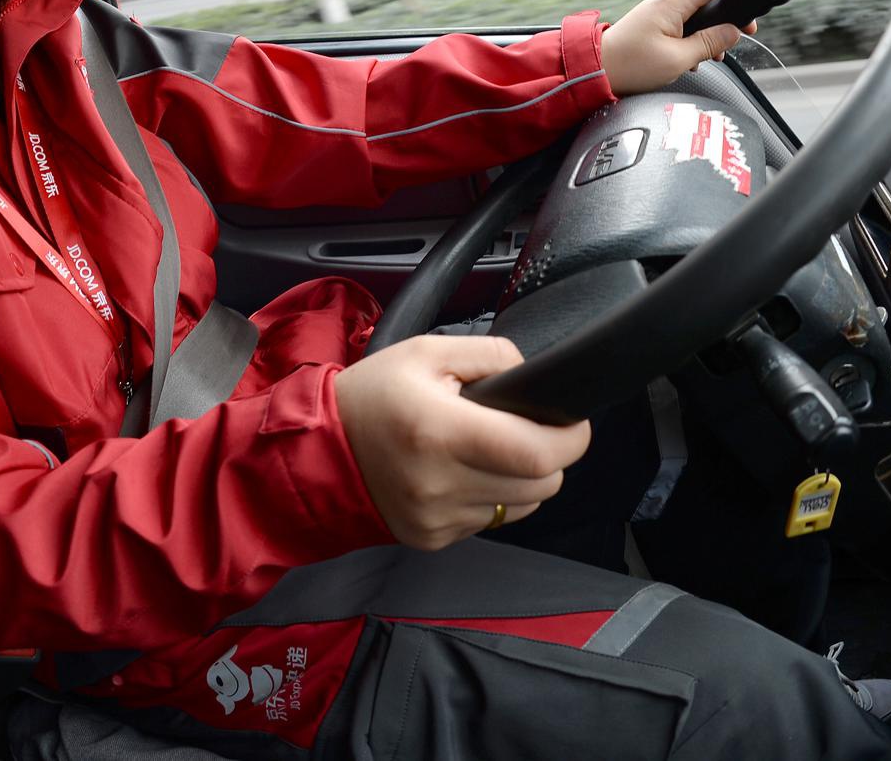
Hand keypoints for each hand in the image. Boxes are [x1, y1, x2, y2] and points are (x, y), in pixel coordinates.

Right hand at [334, 335, 590, 550]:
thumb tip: (532, 376)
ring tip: (491, 450)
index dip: (570, 438)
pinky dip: (491, 496)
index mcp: (441, 431)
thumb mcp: (426, 351)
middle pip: (541, 484)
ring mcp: (437, 517)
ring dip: (522, 479)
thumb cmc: (373, 395)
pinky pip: (490, 521)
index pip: (537, 453)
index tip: (572, 422)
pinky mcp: (432, 539)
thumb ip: (490, 355)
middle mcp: (441, 482)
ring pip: (522, 506)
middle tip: (528, 429)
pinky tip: (464, 472)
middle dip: (549, 455)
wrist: (318, 450)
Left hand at [601, 0, 771, 96]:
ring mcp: (660, 13)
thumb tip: (733, 32)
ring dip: (713, 33)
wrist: (593, 70)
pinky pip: (685, 26)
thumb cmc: (629, 65)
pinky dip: (696, 40)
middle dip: (733, 12)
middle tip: (750, 29)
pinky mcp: (655, 25)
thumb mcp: (677, 60)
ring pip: (699, 15)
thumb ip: (708, 44)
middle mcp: (667, 3)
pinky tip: (697, 60)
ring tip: (719, 54)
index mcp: (673, 4)